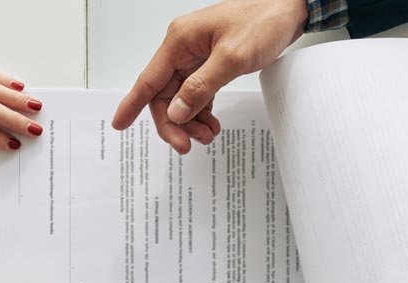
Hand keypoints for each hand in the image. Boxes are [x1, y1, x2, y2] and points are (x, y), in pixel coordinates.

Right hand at [111, 0, 307, 153]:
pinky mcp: (212, 62)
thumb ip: (202, 86)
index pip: (149, 79)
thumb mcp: (232, 57)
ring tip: (207, 135)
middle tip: (186, 144)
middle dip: (174, 122)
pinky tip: (211, 124)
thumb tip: (176, 111)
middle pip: (165, 94)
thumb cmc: (263, 20)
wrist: (288, 7)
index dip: (132, 104)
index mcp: (180, 41)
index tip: (119, 124)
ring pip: (181, 97)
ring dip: (190, 120)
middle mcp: (183, 48)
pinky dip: (202, 110)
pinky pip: (197, 92)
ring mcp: (197, 55)